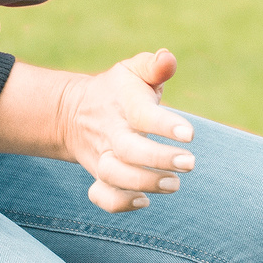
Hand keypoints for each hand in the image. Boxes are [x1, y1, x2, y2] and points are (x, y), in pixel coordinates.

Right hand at [0, 48, 194, 211]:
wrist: (72, 113)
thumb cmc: (118, 91)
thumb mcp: (133, 70)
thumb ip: (154, 66)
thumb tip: (167, 59)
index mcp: (123, 104)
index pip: (142, 114)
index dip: (164, 125)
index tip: (189, 134)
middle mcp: (111, 133)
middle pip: (128, 151)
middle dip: (159, 160)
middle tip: (190, 164)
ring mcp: (102, 157)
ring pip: (115, 176)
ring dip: (145, 183)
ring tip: (173, 183)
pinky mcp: (99, 176)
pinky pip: (102, 196)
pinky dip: (120, 203)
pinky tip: (144, 200)